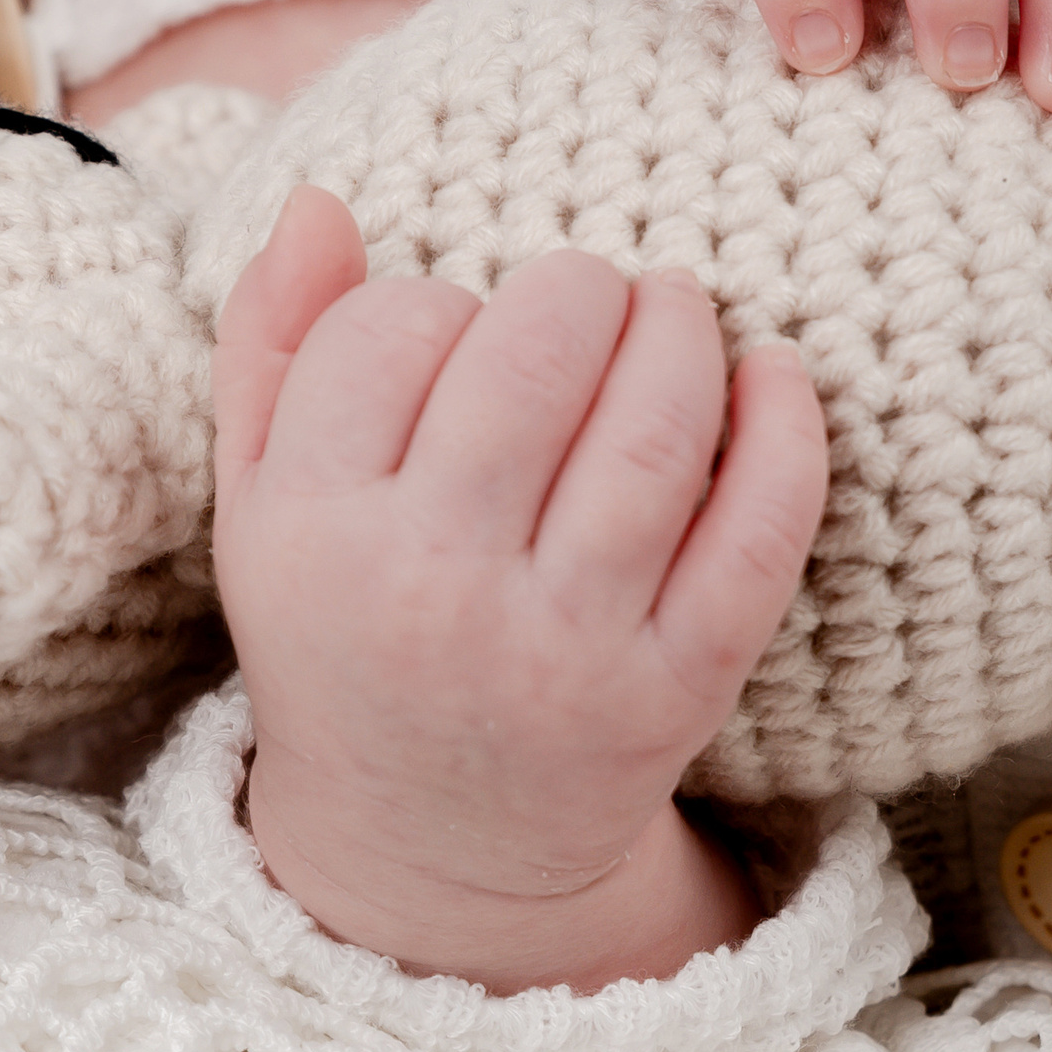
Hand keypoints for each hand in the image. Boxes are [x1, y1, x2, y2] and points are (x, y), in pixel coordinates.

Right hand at [212, 187, 829, 992]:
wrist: (430, 851)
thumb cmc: (347, 632)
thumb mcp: (265, 506)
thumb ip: (272, 348)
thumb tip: (318, 199)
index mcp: (311, 532)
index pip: (397, 327)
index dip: (446, 302)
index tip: (462, 342)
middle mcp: (431, 589)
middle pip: (536, 352)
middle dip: (581, 290)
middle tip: (595, 299)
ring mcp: (561, 646)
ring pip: (654, 428)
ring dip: (683, 329)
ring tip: (677, 310)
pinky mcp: (674, 691)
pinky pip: (755, 534)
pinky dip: (787, 435)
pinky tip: (778, 378)